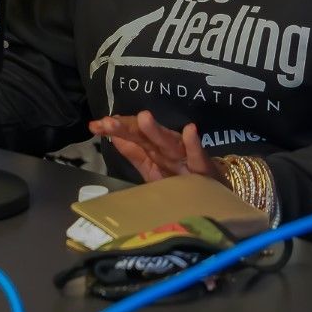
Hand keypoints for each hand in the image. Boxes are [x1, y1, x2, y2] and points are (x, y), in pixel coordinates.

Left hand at [89, 110, 224, 184]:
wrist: (216, 194)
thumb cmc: (183, 180)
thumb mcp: (153, 169)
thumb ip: (135, 153)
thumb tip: (112, 137)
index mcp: (154, 150)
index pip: (132, 136)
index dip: (115, 130)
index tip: (94, 126)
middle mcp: (168, 149)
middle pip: (145, 137)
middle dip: (127, 128)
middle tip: (108, 122)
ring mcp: (185, 157)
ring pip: (169, 143)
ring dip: (157, 130)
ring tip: (143, 117)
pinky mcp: (204, 168)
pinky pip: (198, 156)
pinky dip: (194, 143)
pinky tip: (190, 130)